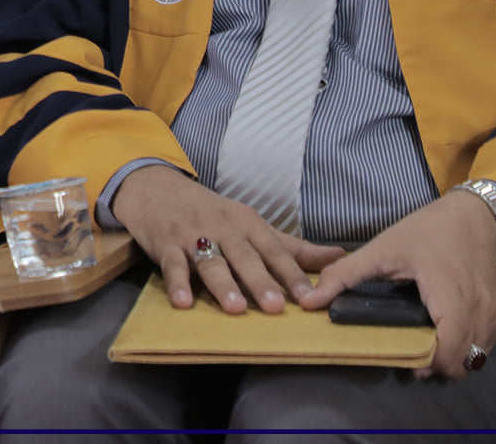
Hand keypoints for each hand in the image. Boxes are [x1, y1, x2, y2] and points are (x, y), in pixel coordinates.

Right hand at [111, 165, 344, 313]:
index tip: (311, 299)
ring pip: (211, 261)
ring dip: (223, 284)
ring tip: (236, 307)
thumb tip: (340, 257)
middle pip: (245, 256)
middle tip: (276, 307)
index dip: (293, 275)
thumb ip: (293, 246)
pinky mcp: (165, 244)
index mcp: (247, 224)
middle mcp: (223, 228)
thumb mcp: (251, 223)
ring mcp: (193, 236)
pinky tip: (183, 302)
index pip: (275, 251)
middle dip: (261, 281)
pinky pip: (172, 265)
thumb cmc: (209, 211)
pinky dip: (177, 283)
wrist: (155, 188)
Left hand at [303, 191, 495, 380]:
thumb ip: (345, 275)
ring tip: (423, 347)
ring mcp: (493, 314)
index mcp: (450, 293)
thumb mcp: (382, 249)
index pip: (451, 347)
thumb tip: (310, 300)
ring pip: (476, 358)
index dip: (430, 362)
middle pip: (464, 361)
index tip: (407, 362)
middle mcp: (478, 308)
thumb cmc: (428, 231)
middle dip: (437, 366)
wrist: (474, 216)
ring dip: (451, 360)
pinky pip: (483, 346)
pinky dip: (464, 349)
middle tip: (410, 355)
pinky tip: (441, 337)